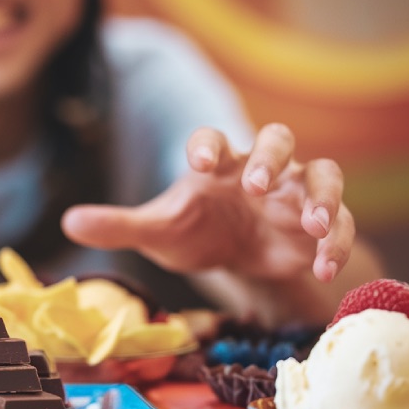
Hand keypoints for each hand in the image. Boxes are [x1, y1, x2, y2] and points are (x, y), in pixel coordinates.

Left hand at [61, 124, 353, 283]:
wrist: (237, 258)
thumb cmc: (195, 231)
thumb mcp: (158, 232)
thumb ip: (118, 226)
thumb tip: (68, 222)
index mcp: (217, 165)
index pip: (213, 139)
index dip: (208, 146)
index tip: (201, 164)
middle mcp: (260, 170)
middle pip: (277, 140)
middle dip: (271, 159)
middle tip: (259, 185)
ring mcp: (295, 195)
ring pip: (321, 175)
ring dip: (321, 197)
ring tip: (314, 226)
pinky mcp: (319, 226)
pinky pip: (340, 225)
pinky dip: (336, 245)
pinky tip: (322, 268)